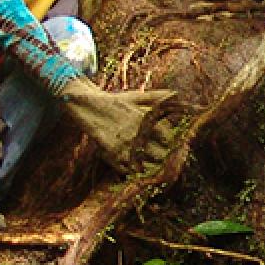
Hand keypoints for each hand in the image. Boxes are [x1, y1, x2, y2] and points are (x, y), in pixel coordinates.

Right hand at [59, 79, 174, 172]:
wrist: (88, 107)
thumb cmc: (115, 102)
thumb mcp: (136, 97)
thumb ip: (156, 97)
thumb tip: (176, 94)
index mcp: (144, 120)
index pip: (168, 137)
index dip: (169, 140)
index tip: (168, 142)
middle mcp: (136, 135)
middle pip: (160, 154)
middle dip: (162, 154)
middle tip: (161, 153)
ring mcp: (124, 147)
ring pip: (146, 165)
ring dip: (149, 164)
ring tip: (149, 161)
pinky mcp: (113, 156)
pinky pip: (129, 171)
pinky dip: (133, 169)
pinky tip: (135, 164)